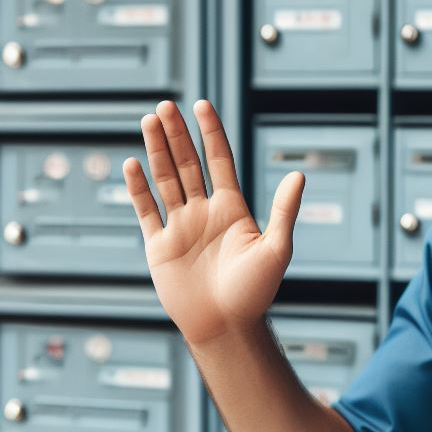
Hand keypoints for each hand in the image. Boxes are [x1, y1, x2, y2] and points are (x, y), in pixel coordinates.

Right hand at [124, 99, 304, 344]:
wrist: (227, 326)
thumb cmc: (256, 292)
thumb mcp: (275, 248)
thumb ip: (283, 210)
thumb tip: (298, 175)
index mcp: (233, 208)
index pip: (219, 161)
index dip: (211, 133)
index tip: (202, 105)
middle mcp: (205, 212)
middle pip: (188, 164)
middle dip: (177, 135)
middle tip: (165, 105)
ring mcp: (181, 226)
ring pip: (166, 180)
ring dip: (157, 151)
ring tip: (149, 120)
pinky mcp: (160, 245)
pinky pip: (146, 210)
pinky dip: (138, 188)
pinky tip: (133, 163)